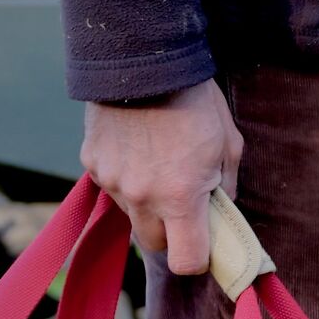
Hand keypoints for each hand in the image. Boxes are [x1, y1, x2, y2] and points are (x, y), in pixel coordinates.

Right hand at [81, 79, 244, 275]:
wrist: (143, 57)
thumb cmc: (195, 101)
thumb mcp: (228, 145)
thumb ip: (225, 190)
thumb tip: (219, 217)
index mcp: (179, 196)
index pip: (187, 261)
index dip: (199, 258)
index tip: (205, 243)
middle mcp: (139, 196)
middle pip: (153, 244)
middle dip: (170, 233)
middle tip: (183, 204)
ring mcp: (110, 181)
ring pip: (129, 215)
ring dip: (145, 204)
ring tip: (159, 164)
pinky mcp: (91, 162)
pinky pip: (110, 187)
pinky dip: (124, 178)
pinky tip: (136, 148)